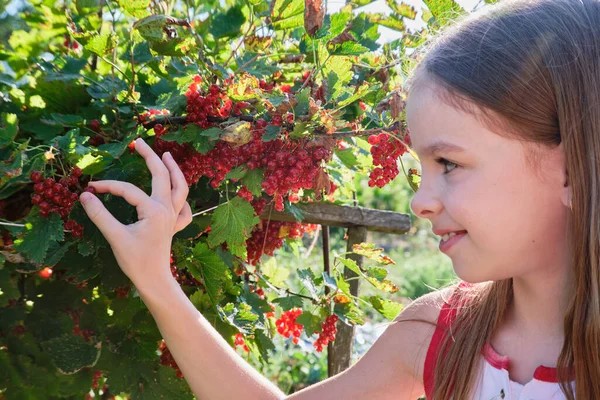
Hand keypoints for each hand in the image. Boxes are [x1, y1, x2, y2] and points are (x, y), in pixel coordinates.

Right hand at [79, 138, 192, 284]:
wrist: (154, 280)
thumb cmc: (135, 261)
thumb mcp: (115, 237)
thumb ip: (100, 215)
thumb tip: (84, 196)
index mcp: (154, 211)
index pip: (128, 190)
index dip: (108, 187)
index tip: (90, 189)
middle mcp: (167, 209)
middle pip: (162, 175)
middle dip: (150, 156)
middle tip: (139, 142)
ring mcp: (174, 217)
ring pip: (180, 187)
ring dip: (174, 170)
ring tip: (166, 155)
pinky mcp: (175, 226)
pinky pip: (184, 208)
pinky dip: (182, 198)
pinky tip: (177, 193)